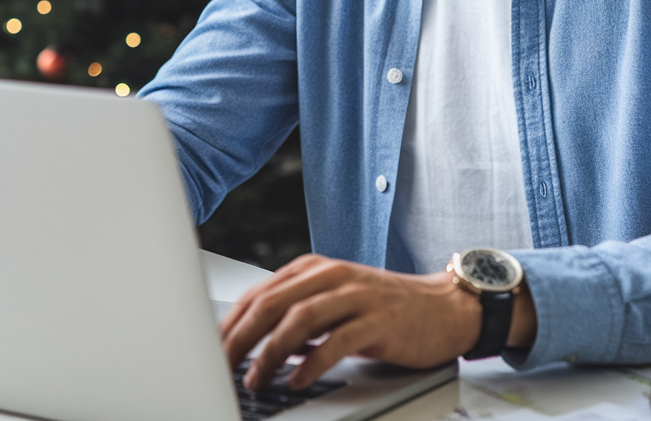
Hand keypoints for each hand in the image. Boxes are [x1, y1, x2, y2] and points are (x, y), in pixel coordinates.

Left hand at [221, 254, 480, 390]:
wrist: (441, 307)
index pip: (259, 294)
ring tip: (256, 379)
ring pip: (299, 319)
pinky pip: (337, 340)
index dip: (230, 324)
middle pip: (272, 303)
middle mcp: (331, 276)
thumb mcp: (333, 301)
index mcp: (314, 269)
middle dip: (240, 339)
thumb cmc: (381, 308)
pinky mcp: (377, 319)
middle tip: (221, 368)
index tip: (210, 352)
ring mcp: (355, 295)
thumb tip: (249, 344)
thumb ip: (296, 314)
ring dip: (271, 352)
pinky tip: (297, 380)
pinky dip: (311, 363)